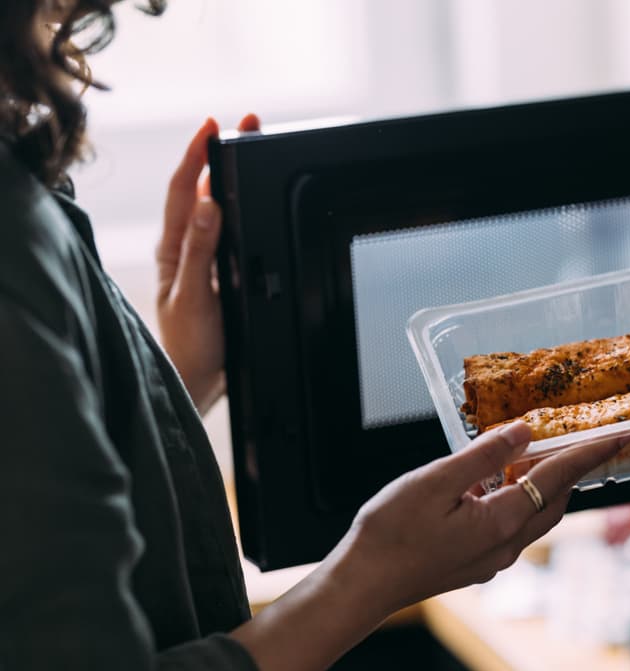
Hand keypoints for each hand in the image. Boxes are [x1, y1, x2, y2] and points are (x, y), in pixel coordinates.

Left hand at [155, 113, 259, 414]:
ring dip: (231, 177)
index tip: (214, 125)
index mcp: (174, 248)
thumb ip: (199, 250)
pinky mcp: (218, 274)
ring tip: (251, 149)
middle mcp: (186, 248)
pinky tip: (252, 200)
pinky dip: (241, 208)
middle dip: (221, 153)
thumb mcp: (194, 295)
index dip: (197, 155)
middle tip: (247, 124)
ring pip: (216, 208)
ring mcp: (202, 260)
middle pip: (202, 190)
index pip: (183, 189)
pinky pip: (229, 231)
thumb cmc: (189, 345)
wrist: (197, 383)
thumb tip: (207, 203)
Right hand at [331, 422, 627, 620]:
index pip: (558, 479)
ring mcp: (493, 560)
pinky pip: (512, 527)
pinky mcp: (477, 564)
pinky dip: (517, 501)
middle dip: (570, 470)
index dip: (589, 454)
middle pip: (554, 501)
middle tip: (579, 440)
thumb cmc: (390, 534)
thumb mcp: (435, 481)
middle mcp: (506, 546)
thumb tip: (524, 431)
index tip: (620, 437)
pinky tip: (492, 485)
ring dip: (541, 486)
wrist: (362, 585)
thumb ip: (482, 455)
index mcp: (501, 522)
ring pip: (534, 516)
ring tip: (534, 455)